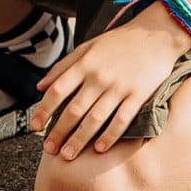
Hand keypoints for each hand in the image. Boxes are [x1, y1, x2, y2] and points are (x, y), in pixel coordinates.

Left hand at [29, 8, 188, 161]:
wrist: (155, 35)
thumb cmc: (119, 42)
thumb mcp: (87, 47)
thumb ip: (63, 66)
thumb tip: (40, 86)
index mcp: (84, 63)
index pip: (57, 90)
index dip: (44, 110)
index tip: (34, 126)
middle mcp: (99, 77)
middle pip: (74, 109)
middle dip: (59, 131)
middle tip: (49, 149)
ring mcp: (119, 87)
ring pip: (95, 119)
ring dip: (79, 139)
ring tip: (68, 155)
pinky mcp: (138, 96)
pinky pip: (121, 120)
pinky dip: (109, 136)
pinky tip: (99, 149)